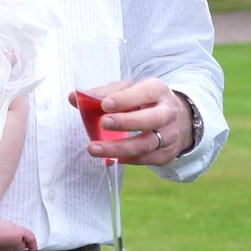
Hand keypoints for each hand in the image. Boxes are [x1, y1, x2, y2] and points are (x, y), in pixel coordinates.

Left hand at [67, 77, 192, 166]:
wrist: (176, 119)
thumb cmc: (142, 101)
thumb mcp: (127, 90)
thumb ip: (102, 93)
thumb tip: (74, 97)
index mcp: (157, 90)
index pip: (145, 92)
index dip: (125, 99)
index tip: (104, 105)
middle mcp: (168, 112)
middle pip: (151, 119)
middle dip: (126, 122)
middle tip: (103, 123)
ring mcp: (170, 135)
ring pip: (146, 144)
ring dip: (119, 148)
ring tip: (94, 148)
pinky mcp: (167, 154)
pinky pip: (147, 159)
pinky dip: (128, 159)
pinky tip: (111, 158)